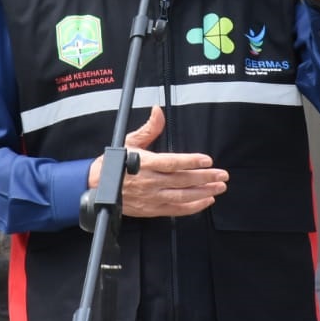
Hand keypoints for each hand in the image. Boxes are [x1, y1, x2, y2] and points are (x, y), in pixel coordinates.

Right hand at [88, 106, 228, 217]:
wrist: (97, 186)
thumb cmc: (114, 163)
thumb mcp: (130, 141)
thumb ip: (149, 128)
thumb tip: (158, 111)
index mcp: (145, 163)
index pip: (172, 163)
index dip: (191, 161)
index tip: (208, 160)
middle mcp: (150, 182)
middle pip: (183, 180)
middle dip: (205, 177)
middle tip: (223, 175)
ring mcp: (152, 197)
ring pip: (182, 197)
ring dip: (203, 192)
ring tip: (219, 187)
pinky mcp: (152, 209)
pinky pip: (176, 210)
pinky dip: (193, 207)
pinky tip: (206, 201)